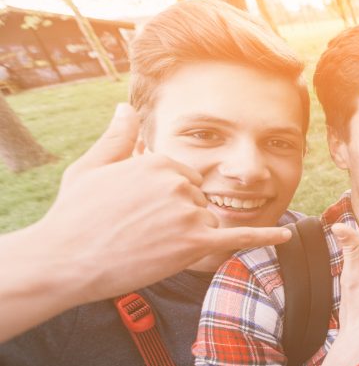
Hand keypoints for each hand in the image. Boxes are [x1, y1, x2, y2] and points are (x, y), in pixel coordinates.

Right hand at [37, 104, 292, 298]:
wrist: (65, 259)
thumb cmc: (75, 215)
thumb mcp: (93, 166)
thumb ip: (118, 137)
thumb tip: (125, 107)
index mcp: (161, 161)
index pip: (187, 177)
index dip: (168, 198)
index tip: (142, 211)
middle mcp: (179, 182)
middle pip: (199, 199)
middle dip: (179, 216)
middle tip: (141, 230)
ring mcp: (189, 212)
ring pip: (207, 221)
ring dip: (186, 235)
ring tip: (148, 243)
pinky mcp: (194, 243)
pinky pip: (239, 236)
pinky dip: (264, 236)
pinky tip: (286, 235)